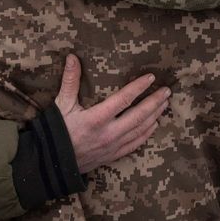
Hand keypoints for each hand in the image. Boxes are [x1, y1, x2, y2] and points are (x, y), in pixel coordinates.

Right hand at [54, 54, 169, 174]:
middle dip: (154, 102)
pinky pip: (135, 144)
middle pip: (139, 115)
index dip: (139, 87)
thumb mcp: (61, 105)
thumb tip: (73, 57)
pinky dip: (147, 134)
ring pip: (140, 130)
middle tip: (167, 91)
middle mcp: (109, 133)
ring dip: (154, 116)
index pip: (124, 99)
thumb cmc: (56, 131)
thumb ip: (69, 81)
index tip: (151, 77)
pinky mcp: (113, 155)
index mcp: (96, 119)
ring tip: (165, 104)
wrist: (53, 163)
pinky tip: (154, 125)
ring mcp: (113, 146)